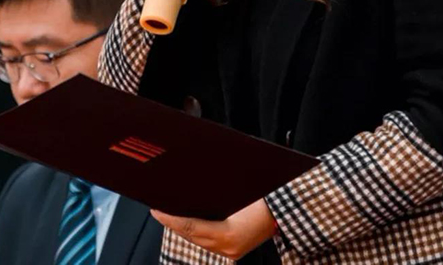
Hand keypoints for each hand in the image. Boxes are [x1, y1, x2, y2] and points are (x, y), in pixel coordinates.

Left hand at [150, 199, 276, 260]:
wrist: (286, 210)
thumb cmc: (266, 198)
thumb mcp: (240, 193)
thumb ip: (217, 195)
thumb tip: (192, 189)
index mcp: (227, 234)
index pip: (190, 227)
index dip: (170, 219)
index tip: (156, 209)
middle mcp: (227, 247)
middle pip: (191, 236)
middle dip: (173, 223)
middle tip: (158, 210)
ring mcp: (230, 251)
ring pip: (198, 241)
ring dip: (184, 229)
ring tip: (170, 214)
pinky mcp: (234, 251)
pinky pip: (209, 242)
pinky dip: (197, 232)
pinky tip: (190, 222)